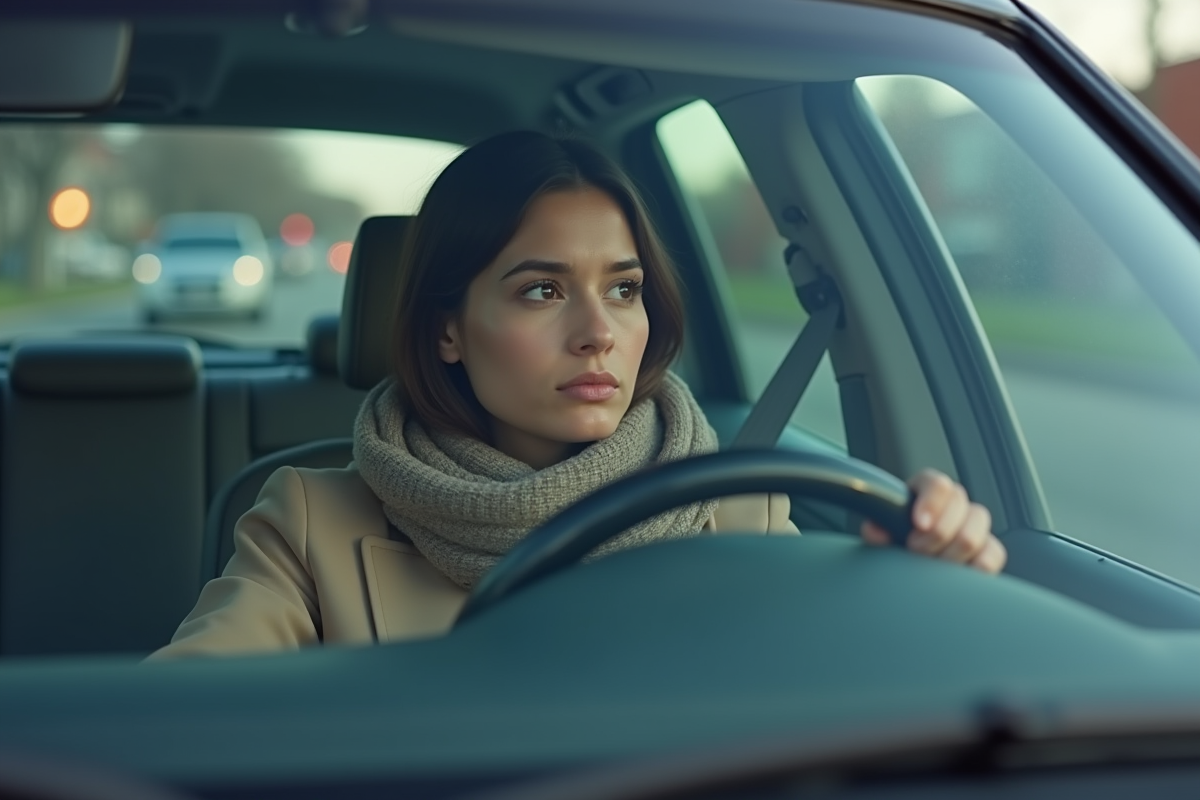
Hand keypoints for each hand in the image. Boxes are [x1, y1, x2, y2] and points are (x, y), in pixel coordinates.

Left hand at [861, 469, 1005, 572]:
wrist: (908, 570)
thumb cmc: (894, 545)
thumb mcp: (880, 535)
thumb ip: (876, 529)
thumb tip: (875, 530)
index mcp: (926, 491)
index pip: (937, 483)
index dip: (930, 501)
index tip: (919, 524)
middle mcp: (953, 504)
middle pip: (960, 504)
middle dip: (936, 533)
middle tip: (915, 551)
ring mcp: (974, 526)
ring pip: (976, 530)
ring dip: (951, 553)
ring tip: (931, 568)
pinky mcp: (989, 550)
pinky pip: (994, 554)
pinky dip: (975, 567)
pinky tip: (955, 576)